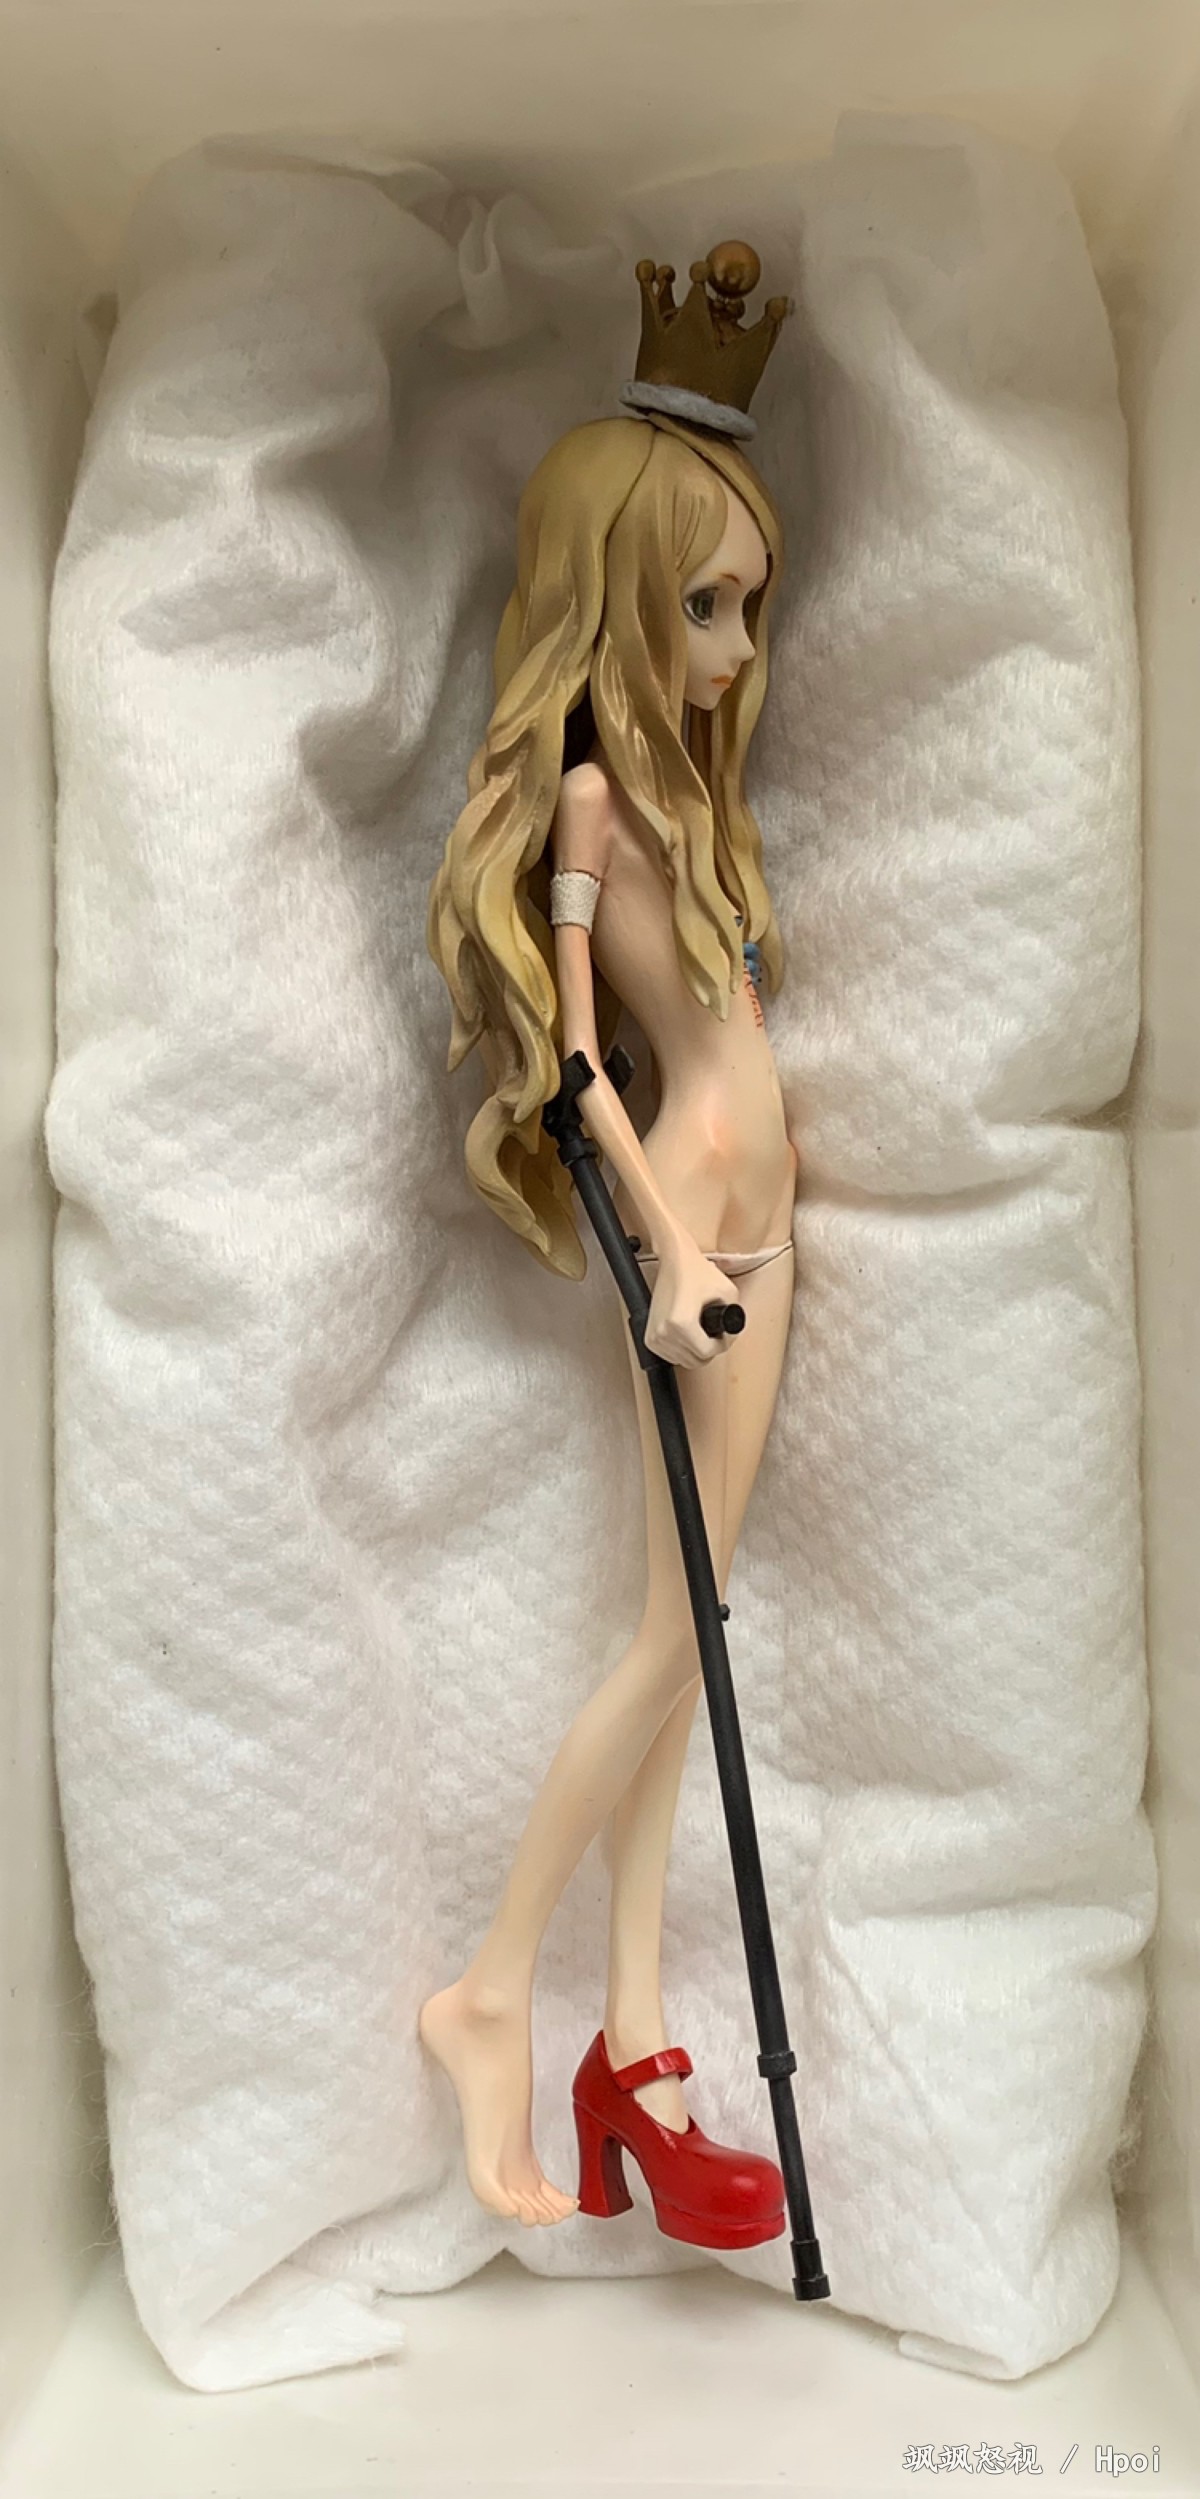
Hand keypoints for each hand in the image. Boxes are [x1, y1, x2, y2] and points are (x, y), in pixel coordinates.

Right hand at [644, 1234, 742, 1368]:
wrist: (675, 1262)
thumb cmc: (696, 1272)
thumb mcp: (728, 1291)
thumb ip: (735, 1317)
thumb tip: (730, 1335)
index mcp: (681, 1323)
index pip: (707, 1352)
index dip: (723, 1344)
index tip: (725, 1333)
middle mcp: (664, 1332)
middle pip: (695, 1361)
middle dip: (710, 1349)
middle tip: (716, 1334)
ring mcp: (654, 1336)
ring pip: (683, 1361)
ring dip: (696, 1351)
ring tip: (702, 1332)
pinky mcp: (649, 1337)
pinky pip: (671, 1356)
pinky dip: (683, 1350)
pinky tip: (689, 1335)